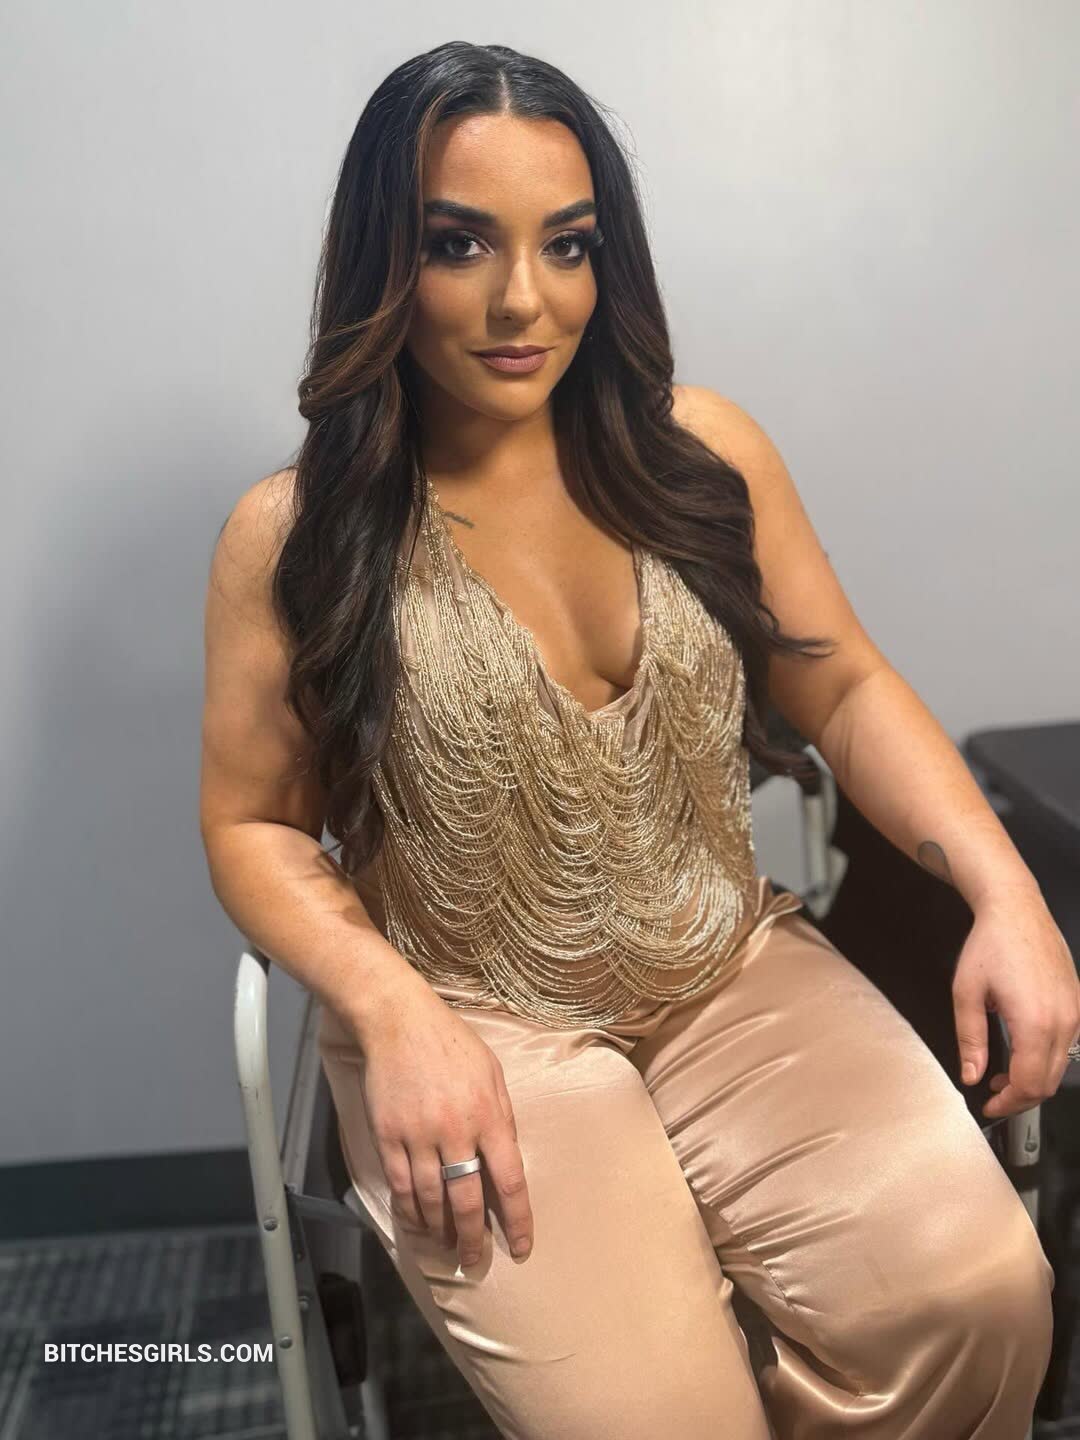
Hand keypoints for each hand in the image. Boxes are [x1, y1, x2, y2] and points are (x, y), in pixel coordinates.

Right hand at [356, 973, 534, 1269]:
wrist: (399, 1021)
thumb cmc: (453, 1044)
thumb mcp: (492, 1074)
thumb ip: (502, 1117)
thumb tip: (506, 1161)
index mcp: (490, 1115)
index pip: (510, 1181)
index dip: (516, 1221)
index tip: (520, 1248)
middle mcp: (456, 1131)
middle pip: (467, 1200)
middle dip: (473, 1238)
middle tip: (474, 1259)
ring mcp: (418, 1135)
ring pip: (430, 1199)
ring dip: (439, 1229)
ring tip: (446, 1245)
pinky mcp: (388, 1135)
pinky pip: (400, 1184)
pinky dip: (409, 1210)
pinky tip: (417, 1223)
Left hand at [952, 886, 1079, 1120]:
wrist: (1016, 909)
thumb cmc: (991, 943)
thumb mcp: (966, 992)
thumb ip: (970, 1039)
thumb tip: (971, 1074)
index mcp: (1036, 1022)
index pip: (1029, 1085)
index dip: (1008, 1103)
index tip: (989, 1105)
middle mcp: (1064, 1020)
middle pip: (1049, 1083)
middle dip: (1020, 1097)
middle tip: (993, 1096)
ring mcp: (1075, 1012)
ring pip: (1060, 1067)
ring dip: (1033, 1079)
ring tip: (1001, 1076)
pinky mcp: (1077, 1004)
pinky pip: (1066, 1045)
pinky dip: (1044, 1059)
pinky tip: (1021, 1052)